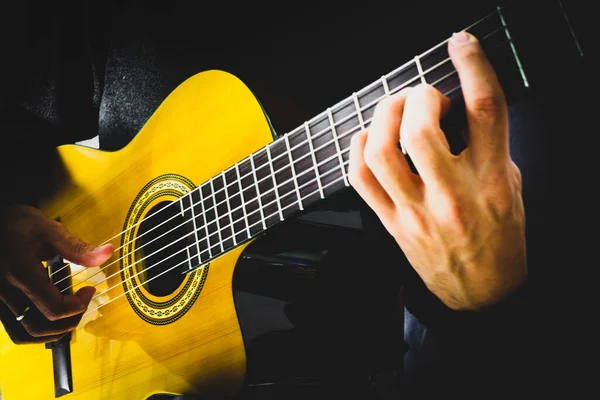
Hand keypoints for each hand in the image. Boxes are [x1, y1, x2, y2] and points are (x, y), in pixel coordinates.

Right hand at [0, 204, 112, 342]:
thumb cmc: (15, 222)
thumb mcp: (49, 230)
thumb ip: (77, 248)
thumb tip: (108, 253)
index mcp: (22, 274)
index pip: (54, 308)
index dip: (79, 305)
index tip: (89, 290)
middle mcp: (5, 292)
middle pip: (41, 327)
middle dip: (69, 321)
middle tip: (81, 304)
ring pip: (24, 334)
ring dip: (51, 331)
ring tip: (67, 312)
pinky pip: (13, 329)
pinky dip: (33, 329)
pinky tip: (46, 313)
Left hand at [349, 31, 525, 310]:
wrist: (481, 293)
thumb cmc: (500, 239)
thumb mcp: (509, 186)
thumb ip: (487, 145)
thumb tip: (456, 106)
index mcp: (491, 181)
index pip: (484, 110)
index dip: (472, 66)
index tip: (461, 46)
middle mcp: (453, 196)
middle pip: (421, 129)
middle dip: (418, 97)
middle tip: (425, 98)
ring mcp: (417, 212)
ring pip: (382, 152)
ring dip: (383, 117)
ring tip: (395, 110)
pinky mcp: (392, 224)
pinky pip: (360, 180)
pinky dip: (358, 148)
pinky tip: (369, 138)